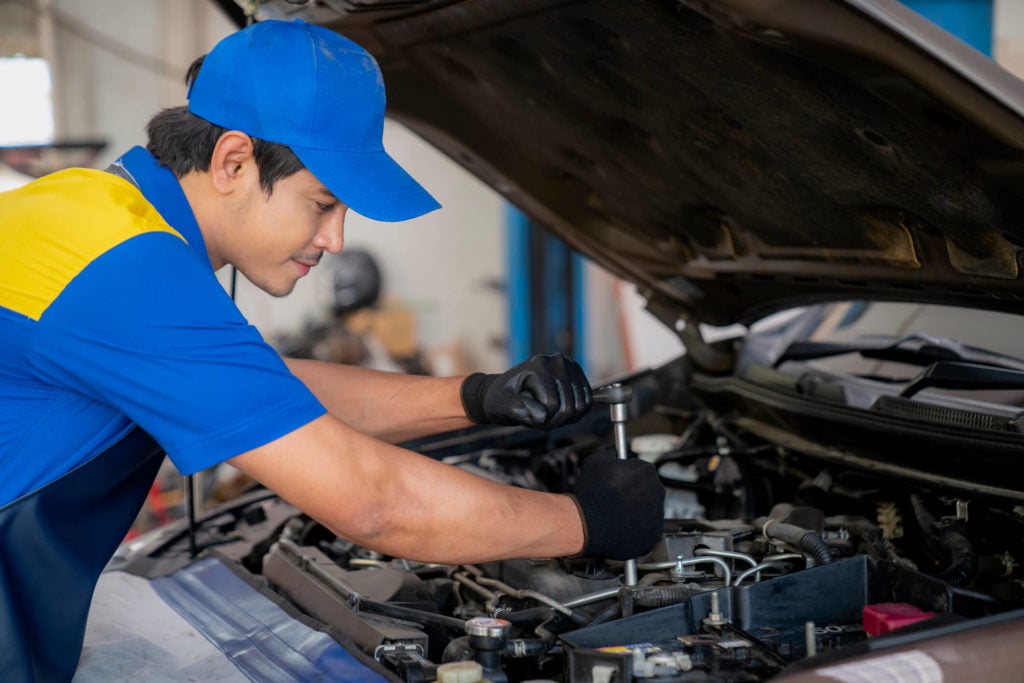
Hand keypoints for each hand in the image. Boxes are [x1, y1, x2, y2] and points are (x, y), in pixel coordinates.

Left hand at [460, 354, 591, 429]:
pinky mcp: (578, 376)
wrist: (505, 392)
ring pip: (579, 407)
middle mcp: (558, 362)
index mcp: (539, 365)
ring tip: (544, 412)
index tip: (525, 415)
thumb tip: (542, 415)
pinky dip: (573, 414)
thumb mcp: (500, 404)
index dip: (540, 420)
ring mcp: (570, 367)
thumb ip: (517, 408)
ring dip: (562, 419)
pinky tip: (556, 411)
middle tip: (534, 416)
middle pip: (568, 407)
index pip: (552, 405)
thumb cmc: (500, 399)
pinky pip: (586, 403)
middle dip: (552, 420)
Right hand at [570, 451, 664, 559]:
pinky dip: (636, 529)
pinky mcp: (654, 533)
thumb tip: (613, 455)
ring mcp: (658, 513)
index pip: (640, 470)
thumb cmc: (593, 492)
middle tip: (615, 498)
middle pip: (647, 490)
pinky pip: (646, 529)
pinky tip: (620, 526)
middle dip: (633, 494)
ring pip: (648, 510)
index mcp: (646, 470)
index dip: (627, 476)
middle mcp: (658, 490)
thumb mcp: (596, 461)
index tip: (618, 480)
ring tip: (615, 514)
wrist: (591, 522)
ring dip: (635, 511)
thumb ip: (610, 455)